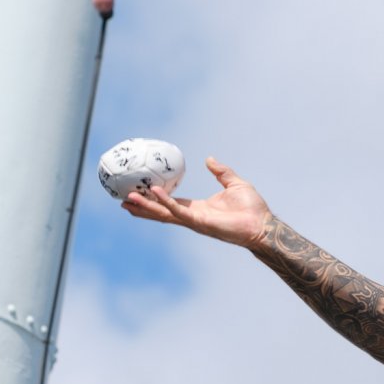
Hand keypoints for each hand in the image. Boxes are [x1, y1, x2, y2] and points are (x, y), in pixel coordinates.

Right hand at [122, 156, 271, 247]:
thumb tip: (209, 159)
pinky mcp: (200, 222)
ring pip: (164, 213)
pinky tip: (154, 193)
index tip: (137, 192)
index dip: (153, 199)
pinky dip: (166, 202)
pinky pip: (179, 211)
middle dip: (142, 207)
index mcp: (197, 207)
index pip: (169, 203)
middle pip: (160, 211)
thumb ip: (221, 172)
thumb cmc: (253, 208)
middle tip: (120, 200)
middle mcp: (192, 215)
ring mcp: (194, 220)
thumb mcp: (234, 183)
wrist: (263, 224)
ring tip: (126, 199)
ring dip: (146, 206)